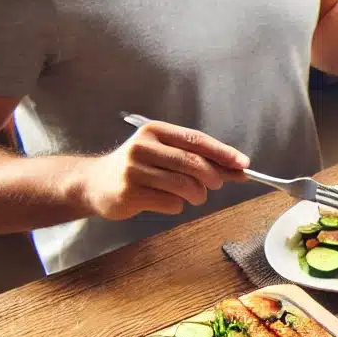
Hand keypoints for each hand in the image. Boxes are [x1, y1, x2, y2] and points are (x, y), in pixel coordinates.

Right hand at [78, 122, 248, 219]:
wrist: (94, 184)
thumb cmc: (138, 167)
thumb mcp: (164, 154)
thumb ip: (198, 158)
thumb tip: (238, 168)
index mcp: (155, 131)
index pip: (196, 140)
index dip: (223, 153)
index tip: (243, 164)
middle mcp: (143, 147)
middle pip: (192, 162)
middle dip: (213, 176)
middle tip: (217, 185)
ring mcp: (134, 170)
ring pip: (184, 184)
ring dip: (197, 195)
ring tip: (193, 196)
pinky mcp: (129, 193)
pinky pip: (170, 203)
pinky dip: (178, 205)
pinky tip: (167, 201)